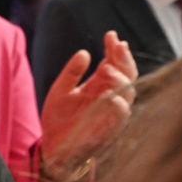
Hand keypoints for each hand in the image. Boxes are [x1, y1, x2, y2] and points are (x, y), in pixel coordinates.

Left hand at [40, 31, 138, 181]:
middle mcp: (110, 96)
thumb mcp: (61, 89)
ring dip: (121, 79)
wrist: (52, 147)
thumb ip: (72, 72)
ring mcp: (112, 112)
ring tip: (108, 68)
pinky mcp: (110, 129)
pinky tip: (113, 96)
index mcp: (100, 86)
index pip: (114, 63)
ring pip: (128, 93)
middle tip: (117, 46)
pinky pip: (121, 117)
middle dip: (123, 59)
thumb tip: (85, 53)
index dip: (114, 50)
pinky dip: (119, 106)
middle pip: (127, 74)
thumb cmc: (59, 118)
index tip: (111, 35)